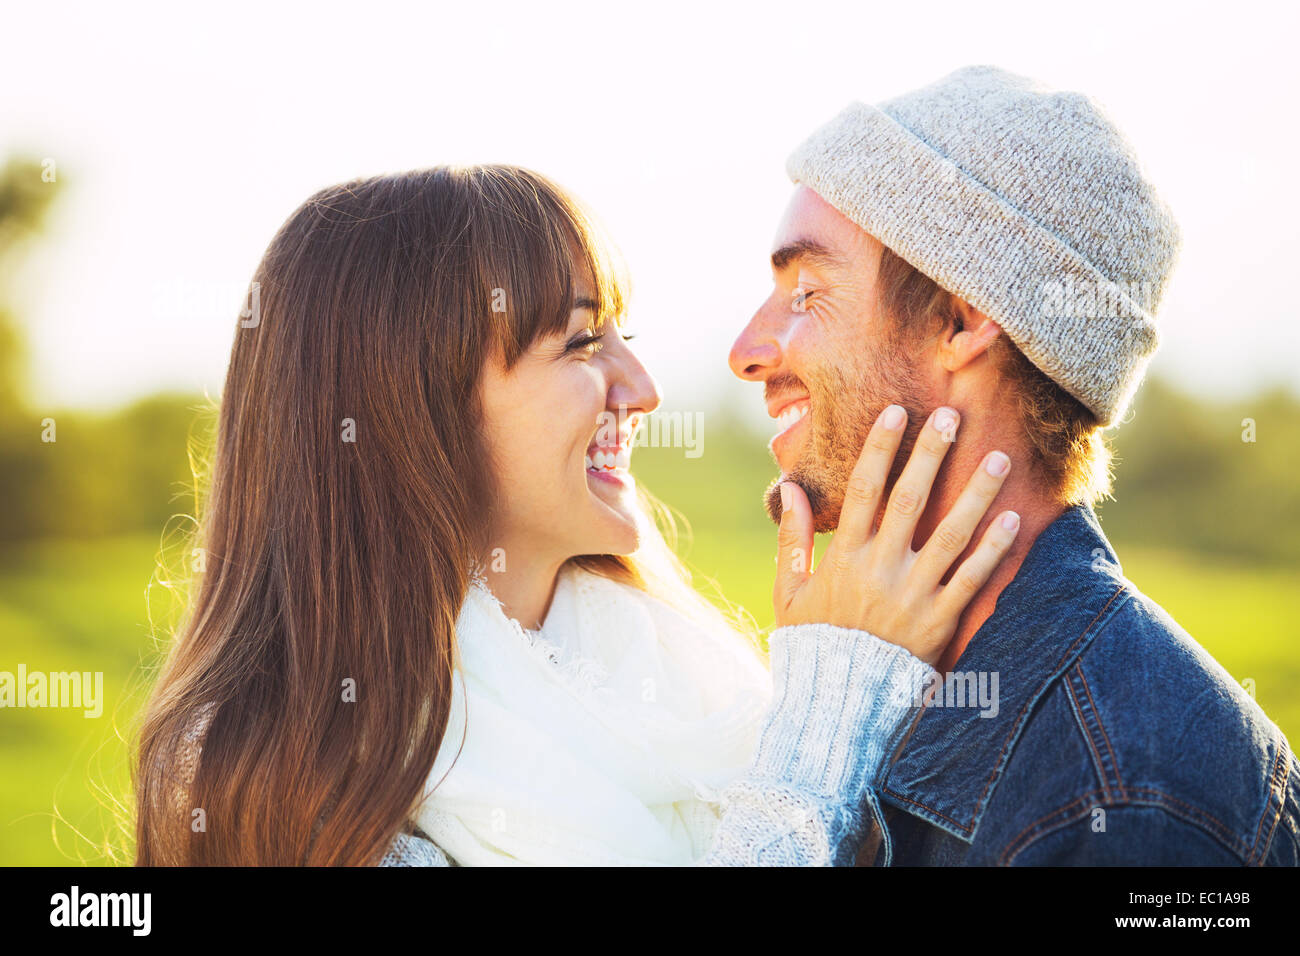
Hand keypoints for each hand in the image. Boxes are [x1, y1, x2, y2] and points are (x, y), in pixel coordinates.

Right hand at [773, 404, 1019, 665]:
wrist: (839, 701)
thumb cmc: (812, 644)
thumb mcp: (789, 592)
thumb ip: (791, 539)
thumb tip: (789, 489)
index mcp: (843, 557)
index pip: (864, 490)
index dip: (880, 448)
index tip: (896, 412)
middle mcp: (880, 569)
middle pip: (909, 500)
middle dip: (930, 454)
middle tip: (950, 415)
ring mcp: (913, 594)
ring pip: (950, 534)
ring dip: (975, 493)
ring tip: (998, 457)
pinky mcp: (939, 621)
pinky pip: (971, 579)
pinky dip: (992, 549)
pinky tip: (1012, 518)